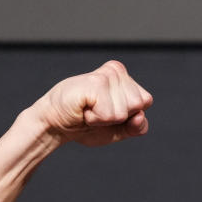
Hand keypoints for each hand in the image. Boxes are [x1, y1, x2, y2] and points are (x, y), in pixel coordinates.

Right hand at [31, 60, 152, 145]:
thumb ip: (136, 126)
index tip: (107, 113)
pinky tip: (84, 109)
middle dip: (119, 118)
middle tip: (97, 111)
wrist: (55, 124)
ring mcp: (106, 75)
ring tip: (89, 110)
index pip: (146, 102)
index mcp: (124, 77)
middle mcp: (116, 71)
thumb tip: (140, 115)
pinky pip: (111, 114)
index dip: (129, 116)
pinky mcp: (96, 83)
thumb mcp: (118, 130)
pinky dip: (97, 119)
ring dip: (105, 119)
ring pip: (125, 111)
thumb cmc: (86, 125)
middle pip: (139, 104)